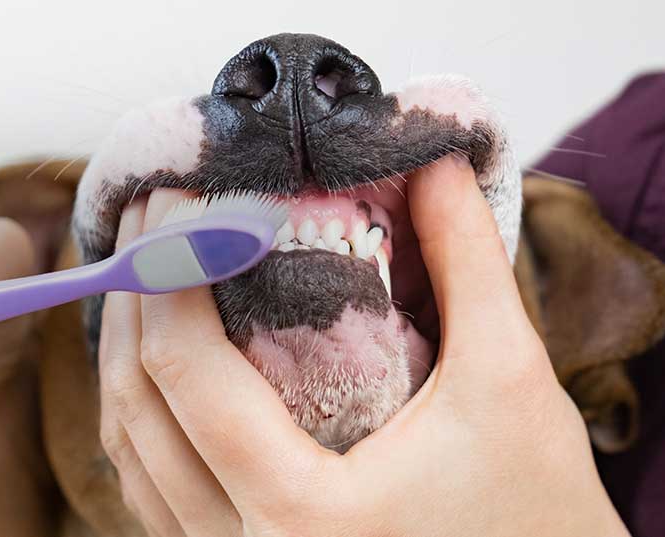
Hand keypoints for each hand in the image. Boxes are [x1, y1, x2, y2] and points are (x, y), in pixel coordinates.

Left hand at [98, 156, 629, 536]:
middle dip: (132, 293)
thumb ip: (467, 259)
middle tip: (149, 214)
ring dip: (125, 350)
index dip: (168, 266)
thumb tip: (433, 162)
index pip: (185, 370)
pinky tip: (166, 353)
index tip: (174, 196)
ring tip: (148, 269)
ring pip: (129, 450)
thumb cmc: (539, 515)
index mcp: (302, 515)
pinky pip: (150, 485)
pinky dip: (145, 410)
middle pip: (136, 405)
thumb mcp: (509, 380)